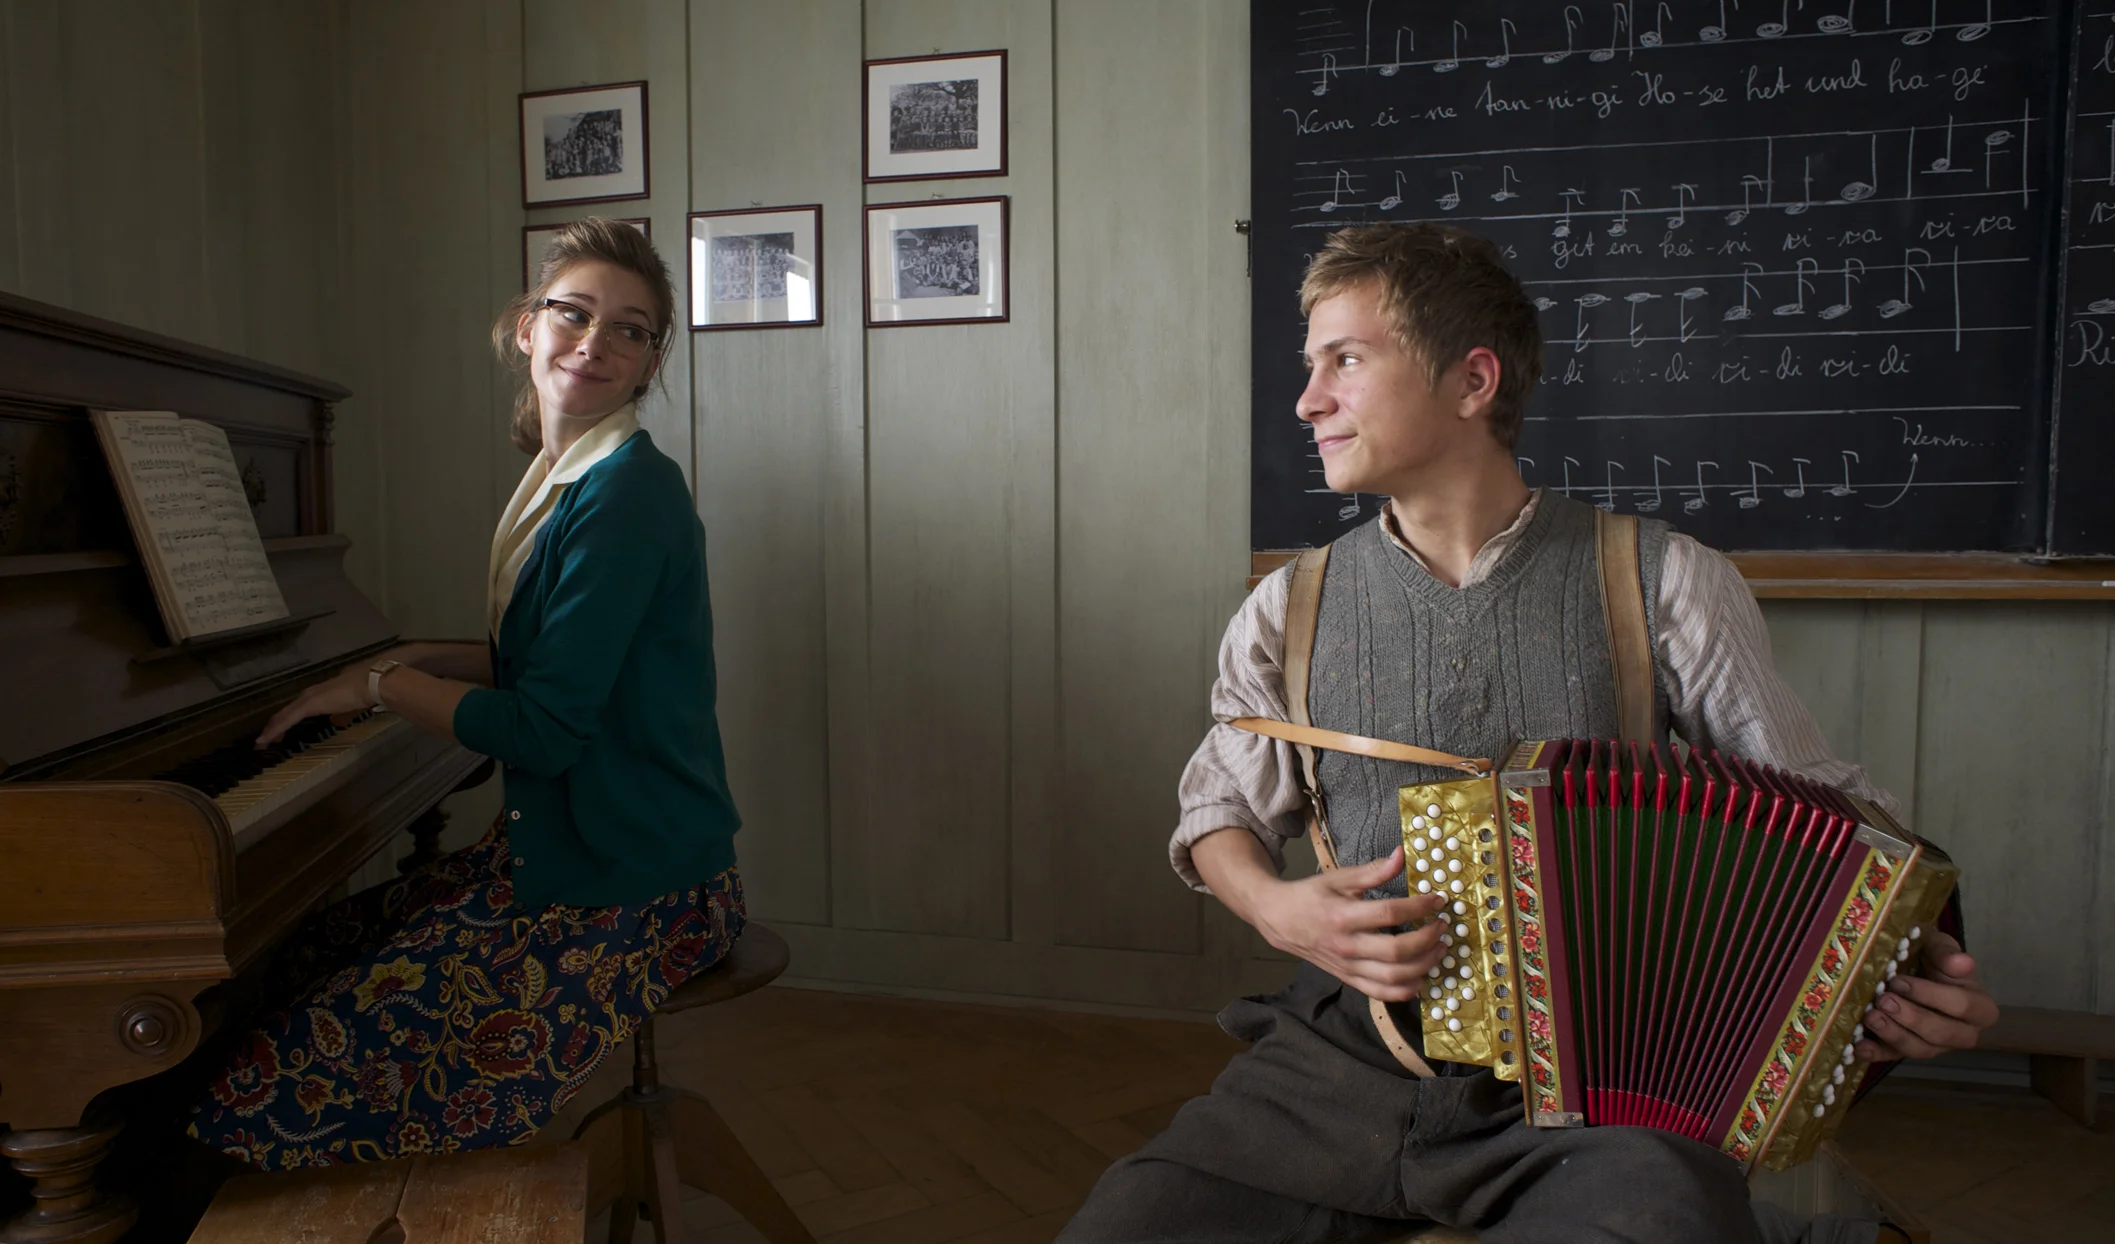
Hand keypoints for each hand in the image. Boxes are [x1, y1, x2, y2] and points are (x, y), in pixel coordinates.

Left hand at [257, 666, 370, 745]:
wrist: (370, 683)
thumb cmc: (364, 691)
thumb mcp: (349, 706)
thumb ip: (341, 713)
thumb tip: (338, 720)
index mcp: (318, 695)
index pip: (295, 710)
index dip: (284, 721)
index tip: (277, 734)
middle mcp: (309, 695)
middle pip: (285, 713)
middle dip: (273, 727)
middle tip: (263, 741)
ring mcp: (307, 699)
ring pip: (282, 716)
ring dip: (270, 730)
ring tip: (261, 743)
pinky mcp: (308, 705)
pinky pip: (287, 720)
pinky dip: (275, 730)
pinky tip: (266, 739)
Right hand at [1249, 847, 1450, 1001]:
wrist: (1279, 920)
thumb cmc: (1310, 896)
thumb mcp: (1339, 878)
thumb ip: (1372, 871)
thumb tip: (1402, 856)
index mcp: (1343, 916)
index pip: (1390, 914)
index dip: (1419, 907)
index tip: (1437, 900)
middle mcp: (1346, 946)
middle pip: (1397, 951)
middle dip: (1427, 939)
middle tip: (1442, 926)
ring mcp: (1347, 967)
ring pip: (1393, 977)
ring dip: (1423, 965)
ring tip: (1439, 949)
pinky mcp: (1348, 979)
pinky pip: (1380, 993)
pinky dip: (1404, 991)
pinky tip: (1420, 978)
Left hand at [1854, 930, 1998, 1061]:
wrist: (1919, 969)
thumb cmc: (1936, 959)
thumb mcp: (1941, 948)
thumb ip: (1948, 954)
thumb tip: (1962, 962)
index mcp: (1980, 1008)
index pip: (1962, 1007)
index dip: (1930, 995)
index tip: (1900, 981)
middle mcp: (1963, 1033)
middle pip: (1941, 1034)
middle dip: (1911, 1018)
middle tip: (1883, 1001)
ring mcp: (1936, 1045)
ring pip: (1920, 1049)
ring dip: (1893, 1035)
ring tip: (1870, 1018)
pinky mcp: (1909, 1050)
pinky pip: (1894, 1056)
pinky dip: (1876, 1054)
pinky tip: (1860, 1047)